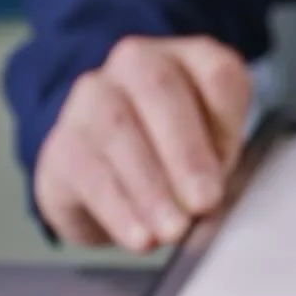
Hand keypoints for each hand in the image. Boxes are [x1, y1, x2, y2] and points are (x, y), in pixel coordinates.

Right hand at [34, 35, 250, 251]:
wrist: (109, 172)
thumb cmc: (179, 154)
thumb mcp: (216, 149)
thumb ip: (223, 160)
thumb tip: (218, 197)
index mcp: (190, 58)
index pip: (217, 73)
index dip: (227, 119)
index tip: (233, 164)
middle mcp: (138, 63)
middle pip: (161, 90)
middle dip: (187, 152)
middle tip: (205, 201)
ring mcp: (93, 96)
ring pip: (118, 131)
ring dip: (152, 188)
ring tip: (174, 229)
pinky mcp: (62, 142)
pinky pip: (88, 172)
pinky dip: (119, 209)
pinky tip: (140, 237)